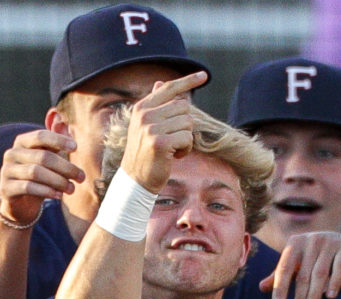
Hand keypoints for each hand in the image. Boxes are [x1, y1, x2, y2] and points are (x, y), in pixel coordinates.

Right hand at [0, 130, 83, 228]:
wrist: (21, 202)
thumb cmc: (39, 175)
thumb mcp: (48, 156)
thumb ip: (55, 140)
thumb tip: (62, 121)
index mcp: (22, 141)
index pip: (40, 136)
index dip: (58, 140)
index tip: (75, 148)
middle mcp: (11, 154)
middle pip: (42, 157)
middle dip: (65, 167)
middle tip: (81, 177)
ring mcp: (6, 171)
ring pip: (36, 172)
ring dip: (58, 181)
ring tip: (71, 189)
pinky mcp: (5, 188)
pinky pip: (28, 187)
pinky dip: (46, 191)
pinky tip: (59, 195)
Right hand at [120, 72, 206, 191]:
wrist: (135, 180)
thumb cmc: (144, 152)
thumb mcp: (146, 126)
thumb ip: (156, 105)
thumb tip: (160, 83)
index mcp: (142, 108)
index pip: (169, 88)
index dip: (188, 80)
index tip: (204, 75)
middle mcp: (145, 115)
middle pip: (184, 107)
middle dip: (184, 124)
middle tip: (173, 138)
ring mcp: (151, 129)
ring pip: (188, 122)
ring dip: (185, 138)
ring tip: (172, 149)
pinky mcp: (160, 142)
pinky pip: (187, 137)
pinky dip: (186, 149)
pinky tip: (174, 156)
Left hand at [263, 231, 340, 298]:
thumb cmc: (314, 259)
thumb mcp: (296, 265)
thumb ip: (280, 275)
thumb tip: (262, 287)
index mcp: (295, 243)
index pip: (284, 269)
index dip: (280, 288)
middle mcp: (311, 240)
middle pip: (303, 276)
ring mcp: (330, 242)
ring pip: (320, 274)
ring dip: (314, 297)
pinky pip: (339, 267)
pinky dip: (334, 283)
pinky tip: (330, 297)